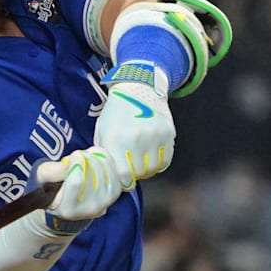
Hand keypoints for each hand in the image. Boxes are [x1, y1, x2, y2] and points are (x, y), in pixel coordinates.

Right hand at [31, 147, 119, 232]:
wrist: (67, 202)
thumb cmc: (51, 186)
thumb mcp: (43, 177)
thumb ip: (56, 170)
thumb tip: (78, 161)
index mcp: (67, 209)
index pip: (76, 182)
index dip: (77, 162)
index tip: (75, 154)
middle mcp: (87, 210)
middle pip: (93, 174)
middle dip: (87, 158)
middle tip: (79, 155)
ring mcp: (103, 204)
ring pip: (105, 171)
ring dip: (97, 158)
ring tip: (87, 155)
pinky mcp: (113, 196)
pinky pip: (114, 173)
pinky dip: (107, 160)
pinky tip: (97, 156)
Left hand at [94, 73, 175, 189]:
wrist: (137, 88)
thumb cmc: (116, 112)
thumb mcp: (102, 131)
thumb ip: (104, 155)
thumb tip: (107, 176)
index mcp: (116, 139)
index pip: (123, 176)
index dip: (123, 182)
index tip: (122, 180)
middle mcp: (136, 139)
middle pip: (139, 173)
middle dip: (134, 174)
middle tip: (131, 167)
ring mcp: (154, 136)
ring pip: (154, 168)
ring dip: (147, 168)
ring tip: (140, 159)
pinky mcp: (168, 133)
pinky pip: (166, 159)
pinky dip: (159, 161)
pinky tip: (151, 154)